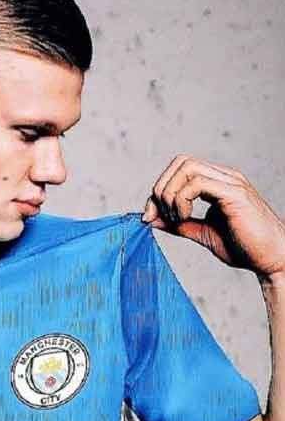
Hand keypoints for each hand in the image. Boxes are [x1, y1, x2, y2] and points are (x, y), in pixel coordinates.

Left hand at [141, 154, 284, 280]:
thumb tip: (150, 218)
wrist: (272, 260)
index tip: (149, 216)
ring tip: (177, 218)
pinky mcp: (235, 194)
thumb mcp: (201, 233)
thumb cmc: (243, 247)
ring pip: (187, 167)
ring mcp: (231, 182)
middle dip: (161, 187)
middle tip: (161, 215)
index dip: (158, 189)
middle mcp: (224, 177)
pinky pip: (197, 183)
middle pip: (181, 161)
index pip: (179, 169)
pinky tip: (185, 218)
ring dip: (171, 193)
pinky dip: (181, 200)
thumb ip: (177, 224)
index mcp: (217, 183)